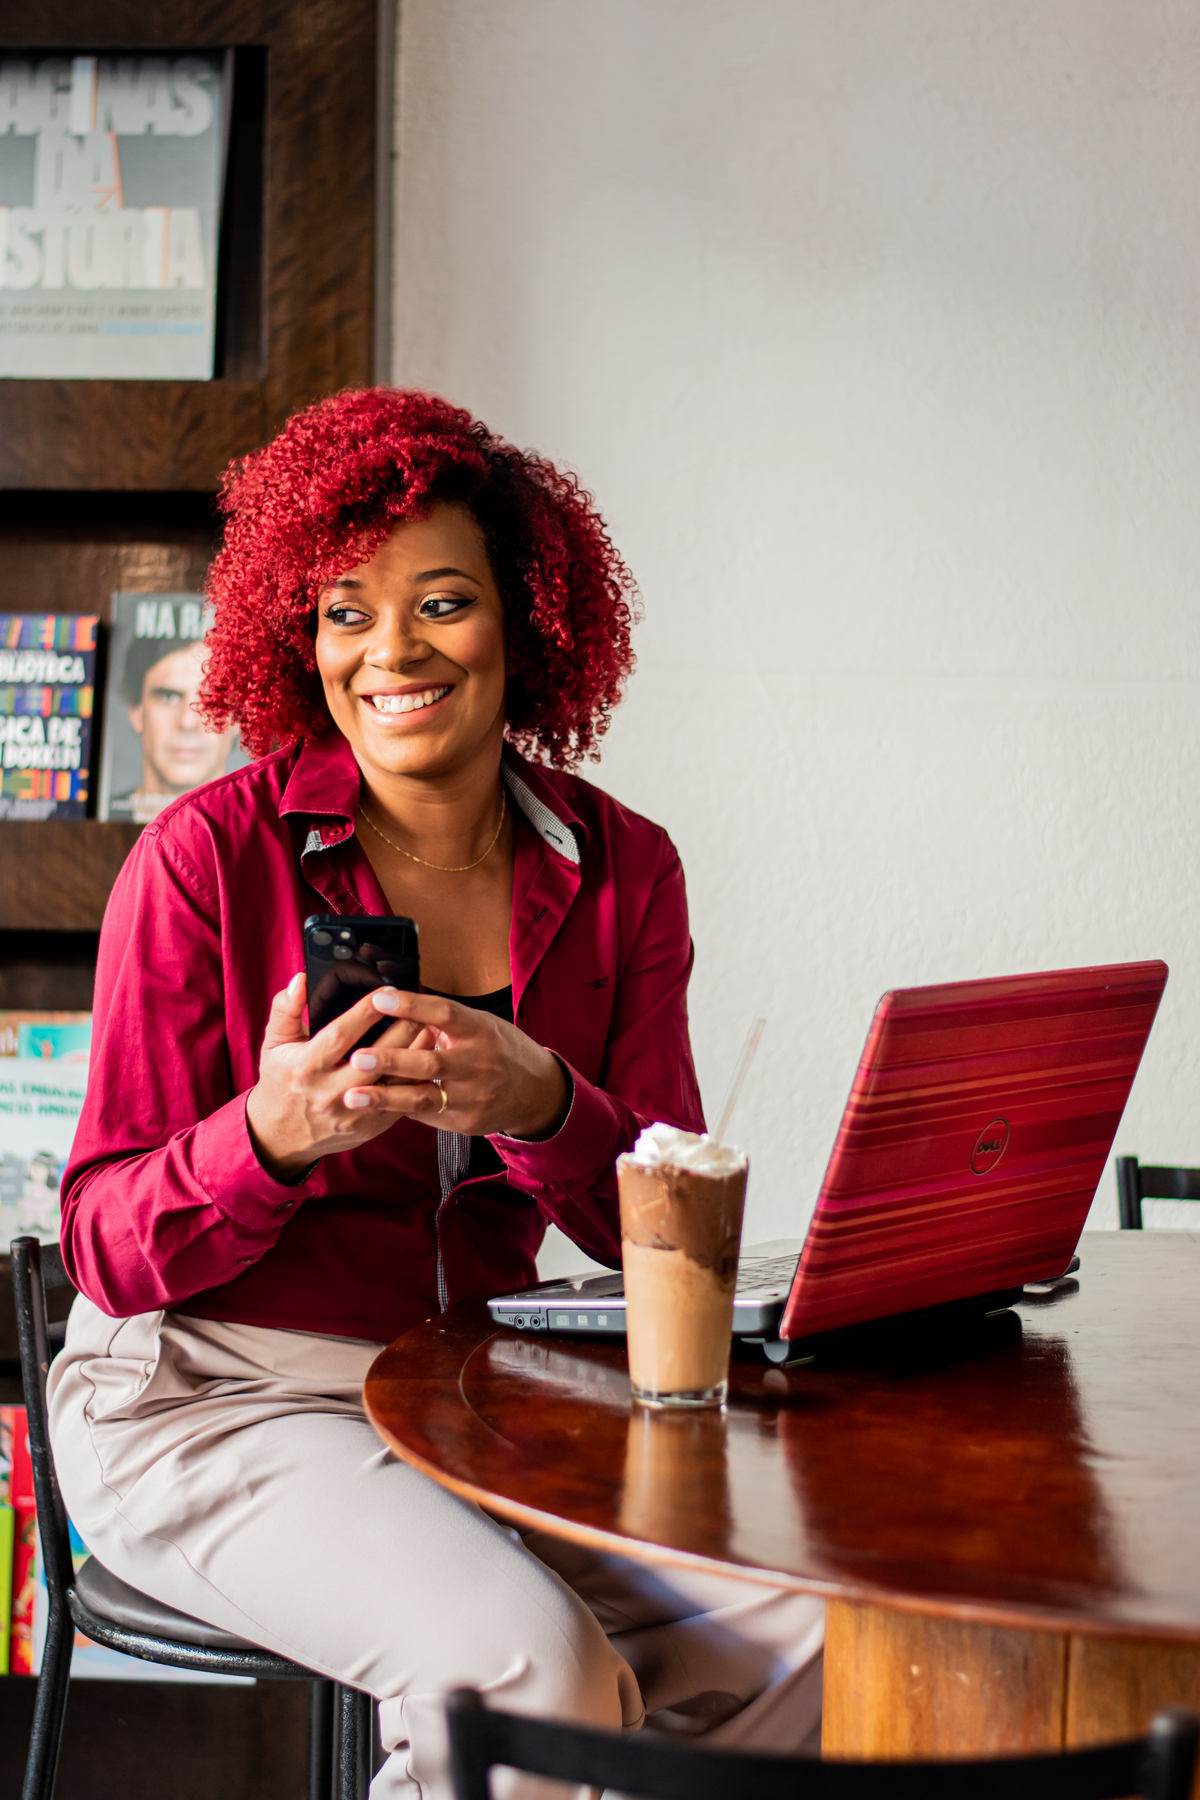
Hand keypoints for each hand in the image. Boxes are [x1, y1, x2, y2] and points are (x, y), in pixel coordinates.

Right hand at [246, 974, 436, 1179]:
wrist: (282, 1136)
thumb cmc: (281, 1082)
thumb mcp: (274, 1045)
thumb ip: (285, 1010)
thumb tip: (300, 980)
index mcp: (307, 1067)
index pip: (342, 1034)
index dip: (367, 1011)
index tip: (387, 991)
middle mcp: (330, 1092)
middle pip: (377, 1057)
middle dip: (403, 1028)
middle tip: (419, 1006)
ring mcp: (353, 1113)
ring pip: (395, 1080)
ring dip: (416, 1053)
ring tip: (430, 1028)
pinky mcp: (370, 1126)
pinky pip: (401, 1101)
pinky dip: (416, 1078)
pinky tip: (426, 1058)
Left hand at [336, 989, 569, 1141]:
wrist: (536, 1092)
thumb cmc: (499, 1050)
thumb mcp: (480, 1025)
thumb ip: (444, 1021)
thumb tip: (398, 1003)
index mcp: (479, 1030)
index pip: (443, 1014)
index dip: (411, 1005)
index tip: (379, 999)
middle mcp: (477, 1063)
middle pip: (430, 1062)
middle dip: (391, 1060)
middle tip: (357, 1056)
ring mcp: (472, 1095)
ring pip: (424, 1096)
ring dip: (385, 1097)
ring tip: (352, 1095)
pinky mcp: (466, 1121)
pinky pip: (427, 1114)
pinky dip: (400, 1108)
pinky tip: (372, 1109)